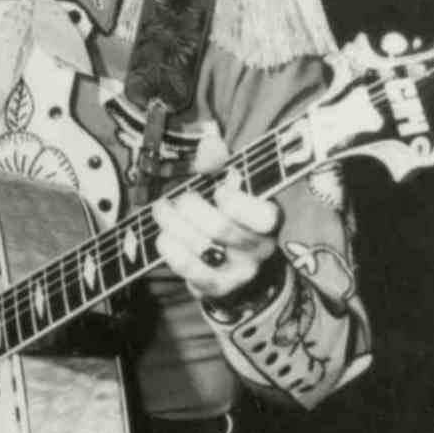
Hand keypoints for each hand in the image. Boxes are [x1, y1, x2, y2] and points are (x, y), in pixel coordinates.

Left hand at [152, 170, 281, 305]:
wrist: (238, 271)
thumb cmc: (232, 218)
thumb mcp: (232, 187)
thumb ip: (220, 163)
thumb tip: (210, 144)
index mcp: (270, 221)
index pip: (263, 216)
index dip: (235, 201)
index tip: (218, 190)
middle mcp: (259, 250)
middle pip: (220, 228)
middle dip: (190, 207)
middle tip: (179, 199)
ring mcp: (238, 273)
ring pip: (200, 247)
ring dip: (172, 223)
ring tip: (162, 210)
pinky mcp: (215, 288)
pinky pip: (186, 267)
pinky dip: (169, 247)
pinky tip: (163, 235)